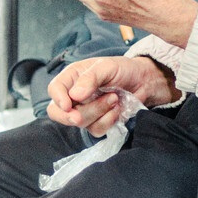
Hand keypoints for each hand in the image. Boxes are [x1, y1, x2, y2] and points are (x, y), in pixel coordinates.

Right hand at [46, 56, 178, 136]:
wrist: (143, 81)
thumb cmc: (123, 69)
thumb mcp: (107, 67)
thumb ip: (90, 78)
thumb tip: (74, 96)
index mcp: (73, 77)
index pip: (55, 89)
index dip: (58, 99)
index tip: (68, 105)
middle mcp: (75, 95)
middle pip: (59, 112)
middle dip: (72, 116)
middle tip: (81, 116)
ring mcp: (85, 110)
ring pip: (80, 123)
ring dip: (98, 112)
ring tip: (114, 98)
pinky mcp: (98, 122)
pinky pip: (96, 129)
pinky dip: (108, 120)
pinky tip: (117, 109)